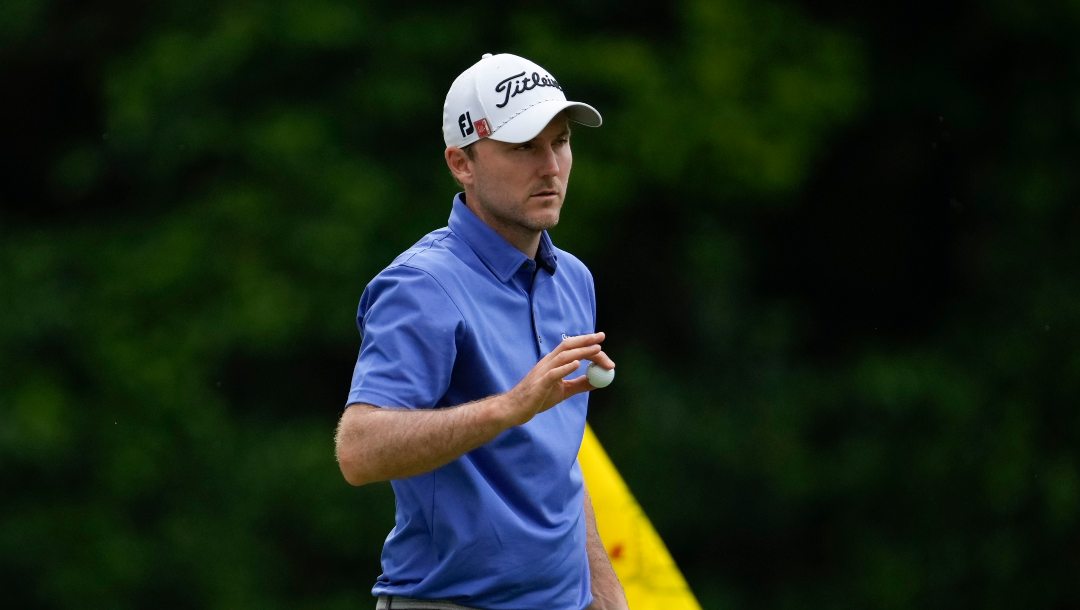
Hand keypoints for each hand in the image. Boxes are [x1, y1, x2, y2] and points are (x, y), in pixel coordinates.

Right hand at [499, 332, 613, 425]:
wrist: (514, 409)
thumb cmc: (537, 399)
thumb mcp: (563, 391)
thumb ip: (579, 385)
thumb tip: (598, 381)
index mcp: (552, 363)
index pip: (570, 347)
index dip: (585, 342)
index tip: (600, 340)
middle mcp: (547, 363)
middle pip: (568, 346)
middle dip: (586, 341)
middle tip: (602, 338)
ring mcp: (542, 373)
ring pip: (563, 357)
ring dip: (581, 352)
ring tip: (597, 349)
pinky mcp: (539, 385)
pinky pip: (553, 374)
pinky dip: (565, 368)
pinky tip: (577, 364)